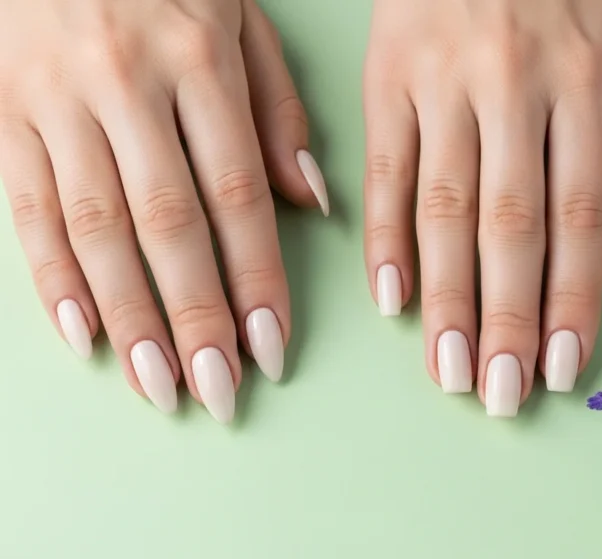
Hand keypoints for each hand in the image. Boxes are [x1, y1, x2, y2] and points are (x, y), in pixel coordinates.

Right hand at [0, 0, 327, 421]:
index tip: (274, 346)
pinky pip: (24, 205)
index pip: (237, 193)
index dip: (256, 278)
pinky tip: (81, 335)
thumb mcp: (241, 18)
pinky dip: (51, 276)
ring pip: (96, 226)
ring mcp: (55, 98)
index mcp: (200, 61)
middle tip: (220, 391)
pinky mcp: (1, 109)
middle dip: (196, 318)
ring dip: (130, 316)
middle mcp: (126, 83)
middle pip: (168, 223)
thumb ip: (278, 110)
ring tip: (158, 386)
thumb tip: (313, 201)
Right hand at [362, 0, 601, 415]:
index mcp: (584, 80)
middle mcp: (512, 87)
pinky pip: (384, 168)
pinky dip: (385, 235)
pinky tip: (389, 298)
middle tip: (497, 396)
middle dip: (502, 321)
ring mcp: (441, 80)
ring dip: (444, 299)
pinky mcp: (385, 72)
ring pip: (443, 210)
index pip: (579, 216)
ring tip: (446, 372)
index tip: (561, 369)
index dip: (571, 300)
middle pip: (508, 228)